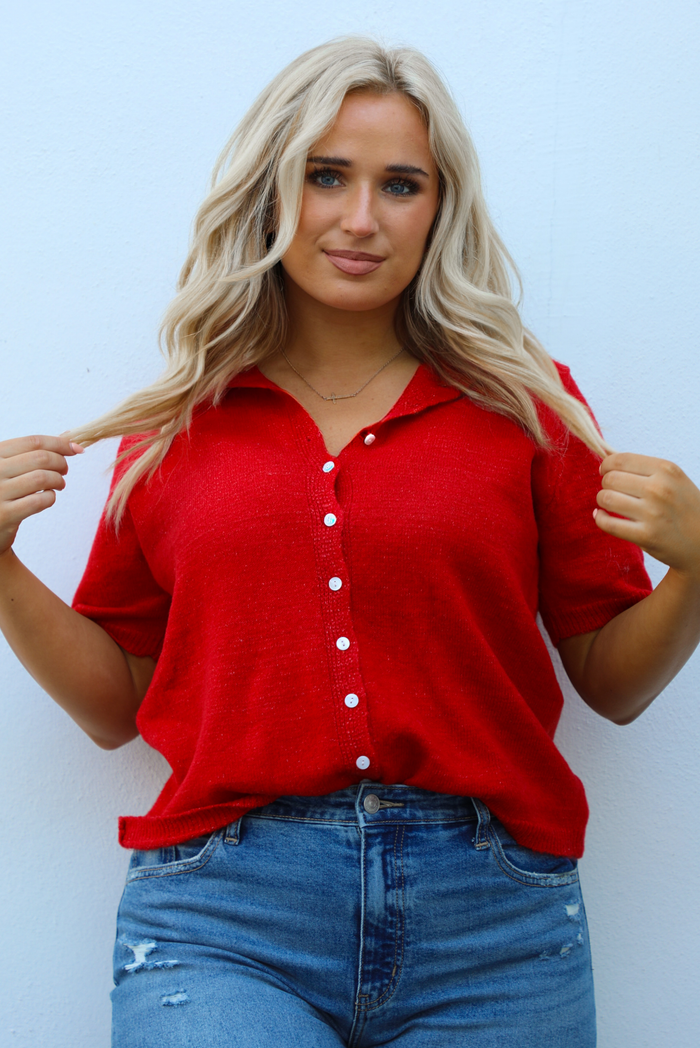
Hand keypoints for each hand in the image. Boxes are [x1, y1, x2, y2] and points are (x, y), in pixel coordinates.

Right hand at [0, 435, 83, 556]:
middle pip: (40, 458)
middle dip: (61, 463)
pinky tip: (48, 497)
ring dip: (58, 480)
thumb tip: (69, 437)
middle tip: (64, 471)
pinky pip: (39, 501)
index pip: (33, 441)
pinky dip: (50, 498)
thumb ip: (34, 451)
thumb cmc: (4, 491)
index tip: (76, 449)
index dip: (60, 444)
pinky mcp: (5, 515)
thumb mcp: (11, 466)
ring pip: (42, 478)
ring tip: (59, 485)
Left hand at [595, 453, 699, 580]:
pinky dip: (600, 519)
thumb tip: (606, 454)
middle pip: (610, 479)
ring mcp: (653, 513)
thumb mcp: (673, 479)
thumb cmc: (684, 508)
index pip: (620, 460)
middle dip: (606, 484)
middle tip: (613, 491)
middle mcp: (659, 489)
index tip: (606, 472)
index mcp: (666, 470)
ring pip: (606, 498)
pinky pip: (608, 523)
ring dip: (603, 501)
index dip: (606, 465)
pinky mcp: (646, 536)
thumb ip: (642, 468)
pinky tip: (603, 516)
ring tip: (610, 504)